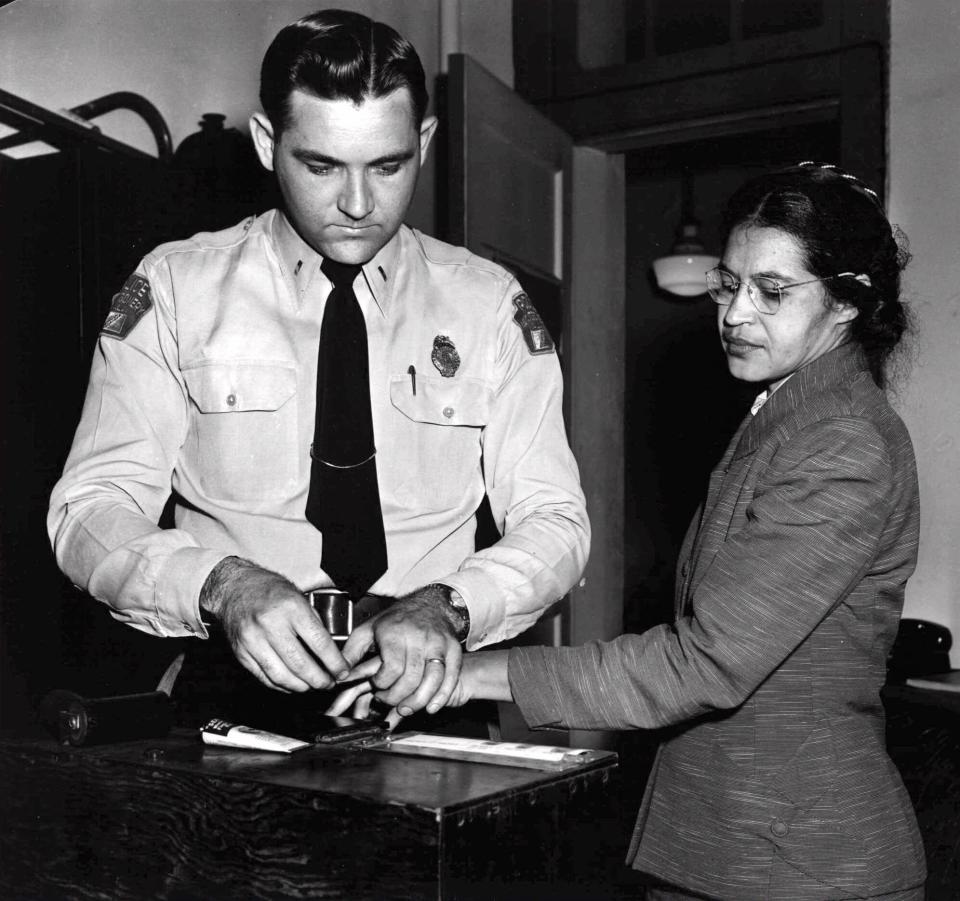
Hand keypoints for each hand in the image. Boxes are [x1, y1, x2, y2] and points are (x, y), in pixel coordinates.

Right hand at [200, 557, 348, 691]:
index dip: (334, 662)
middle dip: (319, 680)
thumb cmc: (271, 590)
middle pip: (300, 664)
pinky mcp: (241, 653)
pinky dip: (281, 685)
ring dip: (301, 687)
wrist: (234, 588)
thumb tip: (331, 652)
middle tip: (329, 684)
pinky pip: (264, 677)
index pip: (319, 643)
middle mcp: (271, 625)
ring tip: (312, 686)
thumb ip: (314, 622)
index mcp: (291, 608)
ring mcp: (253, 641)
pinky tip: (293, 684)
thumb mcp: (299, 596)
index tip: (343, 672)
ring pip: (281, 676)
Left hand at [338, 588, 463, 716]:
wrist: (430, 604)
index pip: (391, 669)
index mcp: (395, 632)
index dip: (382, 685)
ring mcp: (438, 643)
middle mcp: (419, 637)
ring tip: (407, 708)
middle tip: (389, 700)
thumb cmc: (397, 620)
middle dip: (397, 697)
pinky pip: (450, 677)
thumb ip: (351, 653)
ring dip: (418, 701)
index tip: (377, 687)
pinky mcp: (453, 649)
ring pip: (432, 680)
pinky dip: (441, 696)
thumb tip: (338, 674)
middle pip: (411, 678)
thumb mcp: (368, 630)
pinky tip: (431, 706)